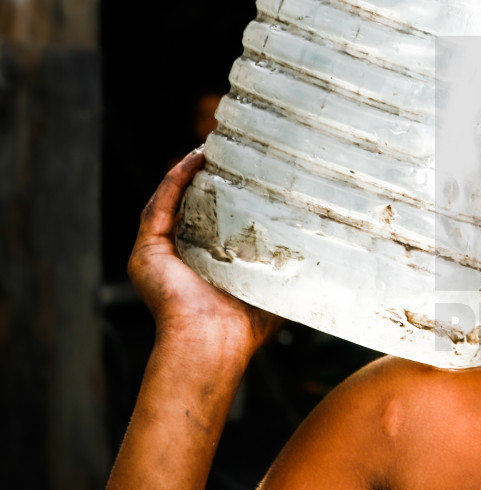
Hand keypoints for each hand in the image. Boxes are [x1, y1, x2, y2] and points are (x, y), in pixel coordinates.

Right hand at [128, 151, 280, 356]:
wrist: (212, 341)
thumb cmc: (243, 326)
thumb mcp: (272, 290)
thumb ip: (289, 272)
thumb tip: (325, 257)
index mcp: (207, 265)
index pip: (214, 221)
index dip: (228, 194)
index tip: (248, 170)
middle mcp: (181, 257)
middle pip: (190, 207)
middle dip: (207, 177)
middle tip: (228, 151)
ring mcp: (160, 253)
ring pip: (171, 200)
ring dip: (189, 171)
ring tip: (209, 148)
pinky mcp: (146, 250)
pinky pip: (159, 205)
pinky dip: (175, 180)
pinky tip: (193, 160)